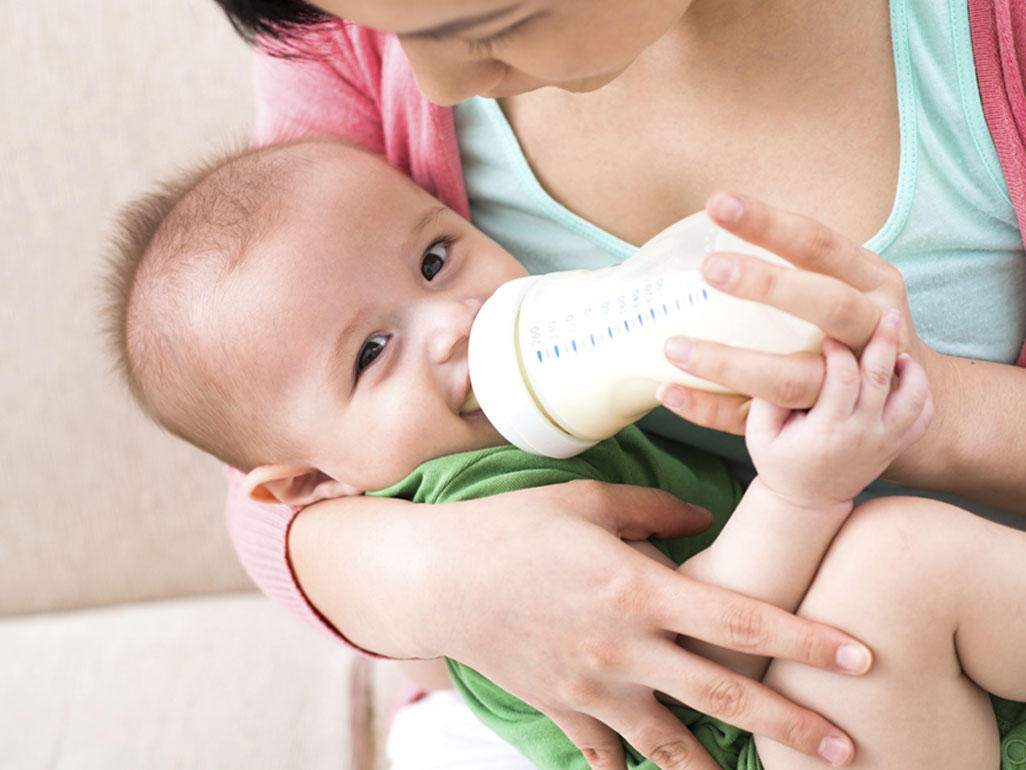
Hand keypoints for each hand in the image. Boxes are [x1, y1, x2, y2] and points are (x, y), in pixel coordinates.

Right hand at [411, 483, 870, 767]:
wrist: (436, 577)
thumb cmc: (512, 527)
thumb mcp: (585, 501)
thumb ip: (652, 509)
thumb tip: (702, 516)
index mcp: (636, 589)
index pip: (739, 620)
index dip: (803, 639)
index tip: (858, 655)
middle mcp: (623, 649)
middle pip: (724, 697)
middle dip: (791, 726)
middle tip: (846, 748)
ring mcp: (592, 689)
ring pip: (673, 746)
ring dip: (720, 769)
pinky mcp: (562, 710)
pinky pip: (606, 756)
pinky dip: (632, 769)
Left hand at [659, 193, 948, 450]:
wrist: (912, 407)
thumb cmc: (855, 329)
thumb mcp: (850, 286)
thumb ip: (800, 268)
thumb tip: (703, 234)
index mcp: (873, 282)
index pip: (820, 244)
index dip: (771, 223)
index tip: (718, 204)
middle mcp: (874, 329)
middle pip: (828, 305)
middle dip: (770, 285)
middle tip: (709, 267)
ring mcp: (852, 385)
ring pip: (794, 378)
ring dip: (730, 365)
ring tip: (674, 347)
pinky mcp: (821, 426)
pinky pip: (763, 419)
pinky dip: (712, 409)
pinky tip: (669, 391)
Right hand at [746, 310, 933, 508]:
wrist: (807, 501)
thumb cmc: (779, 460)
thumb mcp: (758, 433)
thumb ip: (768, 396)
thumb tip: (787, 357)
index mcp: (827, 432)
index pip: (844, 379)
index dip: (839, 351)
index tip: (828, 336)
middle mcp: (862, 436)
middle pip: (882, 379)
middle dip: (884, 342)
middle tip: (885, 314)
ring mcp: (884, 442)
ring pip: (913, 398)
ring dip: (911, 368)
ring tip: (897, 348)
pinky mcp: (896, 445)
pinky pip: (923, 416)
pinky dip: (922, 391)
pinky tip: (904, 372)